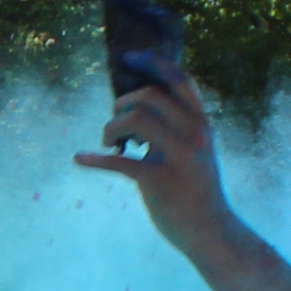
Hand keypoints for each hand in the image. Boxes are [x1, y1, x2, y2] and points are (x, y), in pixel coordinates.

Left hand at [74, 62, 230, 239]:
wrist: (211, 232)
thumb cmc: (195, 190)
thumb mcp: (194, 151)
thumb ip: (174, 128)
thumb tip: (134, 107)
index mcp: (202, 124)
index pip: (180, 80)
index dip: (153, 63)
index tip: (128, 58)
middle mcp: (195, 135)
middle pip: (149, 96)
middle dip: (121, 106)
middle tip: (114, 130)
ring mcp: (181, 157)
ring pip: (135, 119)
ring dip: (111, 129)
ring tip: (110, 146)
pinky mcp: (161, 182)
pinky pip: (120, 162)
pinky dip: (95, 159)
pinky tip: (80, 159)